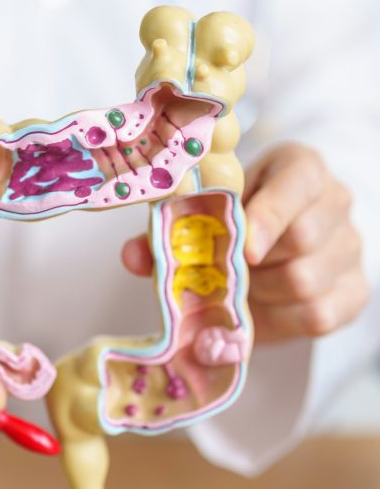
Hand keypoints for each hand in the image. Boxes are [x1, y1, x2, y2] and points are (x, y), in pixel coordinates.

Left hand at [121, 144, 368, 343]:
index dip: (271, 215)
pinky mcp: (354, 291)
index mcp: (301, 168)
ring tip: (240, 288)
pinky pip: (318, 315)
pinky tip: (263, 309)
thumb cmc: (234, 221)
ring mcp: (350, 247)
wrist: (272, 251)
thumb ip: (173, 229)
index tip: (244, 248)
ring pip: (306, 281)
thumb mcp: (207, 212)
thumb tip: (134, 256)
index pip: (299, 182)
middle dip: (254, 265)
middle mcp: (336, 200)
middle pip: (303, 239)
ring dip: (262, 295)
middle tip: (222, 274)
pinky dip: (281, 320)